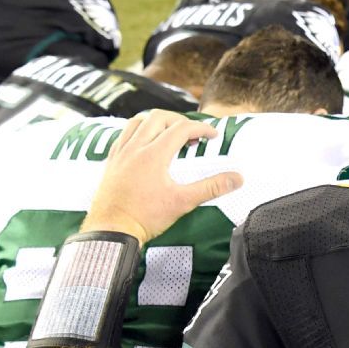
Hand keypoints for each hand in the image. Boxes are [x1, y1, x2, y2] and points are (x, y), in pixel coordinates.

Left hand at [81, 111, 243, 242]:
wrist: (111, 229)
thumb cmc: (145, 217)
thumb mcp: (183, 202)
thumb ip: (211, 187)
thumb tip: (237, 178)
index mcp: (154, 154)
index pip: (182, 128)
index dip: (201, 128)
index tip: (213, 135)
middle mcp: (135, 148)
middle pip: (159, 117)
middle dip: (179, 120)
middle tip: (192, 133)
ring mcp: (121, 153)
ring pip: (138, 122)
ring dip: (157, 122)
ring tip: (169, 133)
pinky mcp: (111, 161)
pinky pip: (124, 134)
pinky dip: (138, 131)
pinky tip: (145, 145)